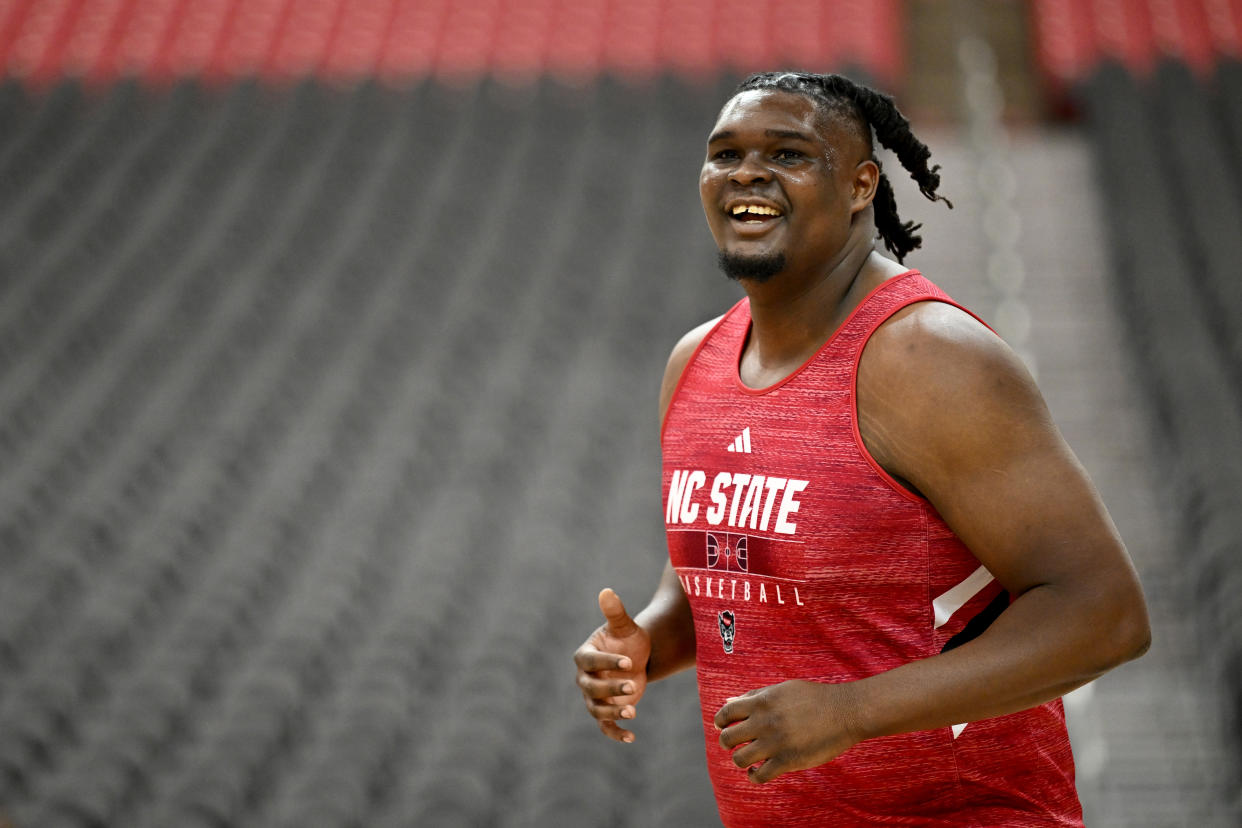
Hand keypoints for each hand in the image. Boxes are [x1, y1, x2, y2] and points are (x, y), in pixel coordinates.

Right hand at [573, 588, 650, 742]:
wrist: (637, 656)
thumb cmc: (628, 638)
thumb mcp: (624, 625)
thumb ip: (615, 612)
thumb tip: (606, 591)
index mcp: (585, 655)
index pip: (589, 661)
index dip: (607, 662)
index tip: (629, 661)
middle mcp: (584, 677)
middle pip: (590, 688)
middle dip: (610, 688)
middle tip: (632, 685)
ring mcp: (594, 696)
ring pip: (596, 709)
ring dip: (612, 712)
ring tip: (632, 712)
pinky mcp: (605, 710)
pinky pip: (605, 725)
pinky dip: (615, 732)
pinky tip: (631, 737)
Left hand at [714, 680, 864, 783]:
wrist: (844, 711)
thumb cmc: (812, 698)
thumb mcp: (781, 689)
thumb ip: (754, 696)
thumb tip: (728, 701)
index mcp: (761, 701)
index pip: (725, 713)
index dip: (720, 722)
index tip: (723, 727)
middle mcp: (764, 722)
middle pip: (727, 739)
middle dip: (727, 743)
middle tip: (736, 744)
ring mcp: (775, 743)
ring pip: (739, 759)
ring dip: (740, 760)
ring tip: (748, 758)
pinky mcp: (788, 761)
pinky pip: (759, 776)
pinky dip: (754, 775)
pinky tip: (758, 770)